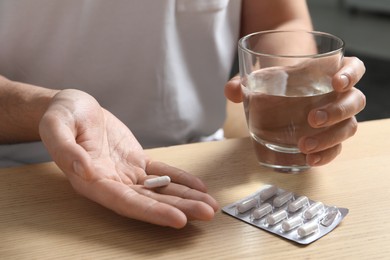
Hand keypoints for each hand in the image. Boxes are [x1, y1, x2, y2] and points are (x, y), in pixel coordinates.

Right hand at [39, 89, 217, 227]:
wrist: (72, 107)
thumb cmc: (61, 114)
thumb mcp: (56, 126)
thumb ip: (66, 149)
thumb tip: (83, 170)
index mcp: (91, 180)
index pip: (125, 202)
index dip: (152, 211)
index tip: (178, 219)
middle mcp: (111, 182)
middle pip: (148, 201)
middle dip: (179, 208)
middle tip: (207, 213)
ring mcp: (126, 173)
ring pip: (158, 190)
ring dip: (185, 198)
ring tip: (209, 204)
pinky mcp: (136, 161)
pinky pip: (161, 172)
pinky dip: (180, 179)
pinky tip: (197, 186)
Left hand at [225, 56, 365, 165]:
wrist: (278, 98)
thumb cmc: (276, 84)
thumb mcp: (260, 79)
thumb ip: (244, 82)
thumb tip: (231, 90)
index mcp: (327, 73)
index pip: (353, 68)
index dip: (351, 73)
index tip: (337, 83)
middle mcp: (338, 96)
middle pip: (354, 101)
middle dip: (337, 111)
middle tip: (312, 119)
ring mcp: (336, 119)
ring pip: (349, 127)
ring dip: (330, 138)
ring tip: (303, 146)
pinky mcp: (329, 138)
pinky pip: (336, 148)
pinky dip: (326, 155)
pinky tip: (310, 160)